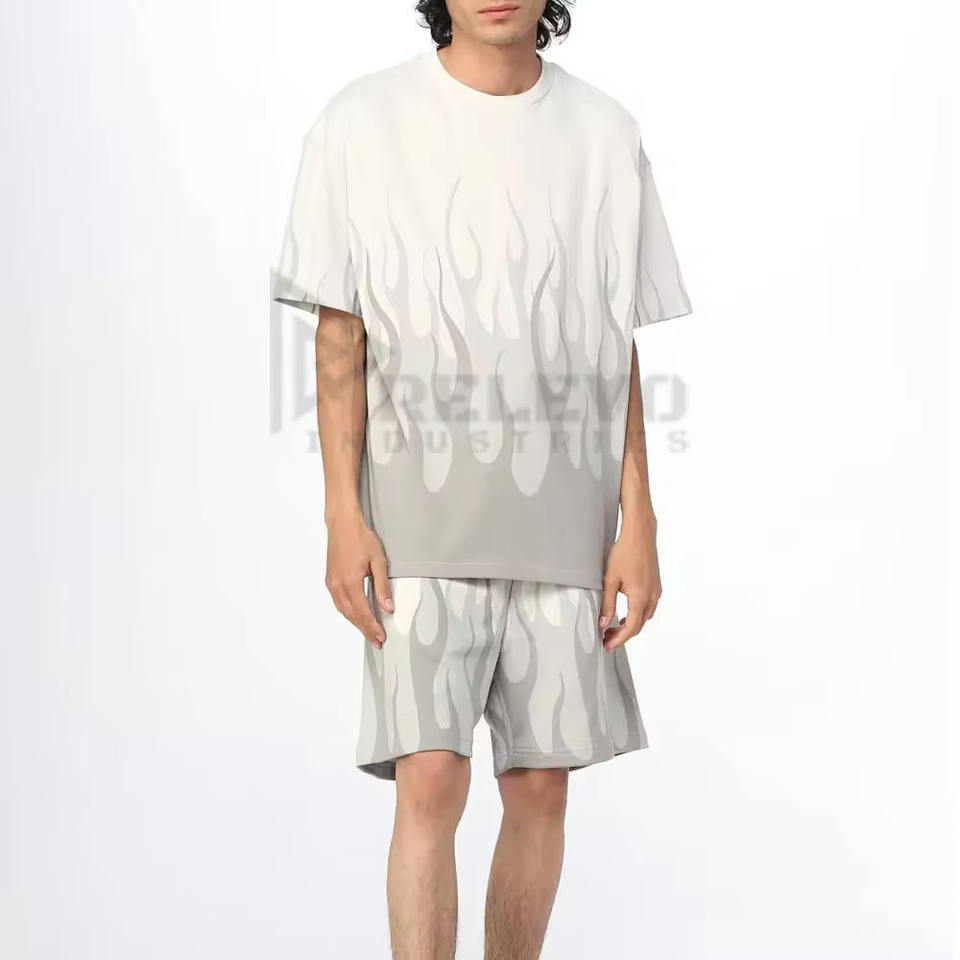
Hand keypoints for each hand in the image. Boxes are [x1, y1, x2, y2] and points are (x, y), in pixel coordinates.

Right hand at [324, 511, 392, 647]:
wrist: (342, 524)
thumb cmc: (361, 538)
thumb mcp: (378, 561)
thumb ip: (382, 586)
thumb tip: (388, 607)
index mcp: (350, 582)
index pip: (363, 612)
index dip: (372, 627)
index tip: (381, 637)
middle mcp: (338, 586)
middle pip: (352, 615)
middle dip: (365, 629)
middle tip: (377, 641)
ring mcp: (331, 583)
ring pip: (343, 610)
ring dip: (356, 623)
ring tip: (368, 632)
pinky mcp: (330, 579)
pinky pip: (339, 602)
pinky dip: (348, 612)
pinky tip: (356, 615)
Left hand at [599, 514, 661, 650]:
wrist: (640, 534)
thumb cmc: (625, 552)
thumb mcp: (610, 580)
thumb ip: (607, 604)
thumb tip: (604, 623)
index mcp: (641, 598)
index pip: (630, 628)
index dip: (618, 640)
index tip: (607, 645)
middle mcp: (652, 597)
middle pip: (639, 625)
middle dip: (623, 635)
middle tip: (606, 638)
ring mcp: (656, 591)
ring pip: (644, 617)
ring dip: (630, 625)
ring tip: (613, 627)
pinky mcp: (656, 585)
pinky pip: (648, 607)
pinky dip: (637, 615)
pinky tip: (625, 613)